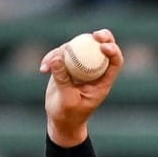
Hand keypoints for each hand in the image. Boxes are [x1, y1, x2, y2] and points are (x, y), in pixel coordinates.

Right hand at [40, 28, 122, 147]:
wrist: (60, 122)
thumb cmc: (68, 115)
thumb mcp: (67, 99)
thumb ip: (63, 79)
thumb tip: (57, 58)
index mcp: (102, 82)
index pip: (114, 62)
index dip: (113, 50)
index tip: (103, 46)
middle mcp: (94, 72)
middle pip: (102, 47)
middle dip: (101, 37)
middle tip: (95, 35)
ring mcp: (81, 67)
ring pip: (78, 47)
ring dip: (62, 51)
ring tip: (47, 67)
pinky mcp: (67, 65)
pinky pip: (61, 53)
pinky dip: (51, 58)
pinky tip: (43, 70)